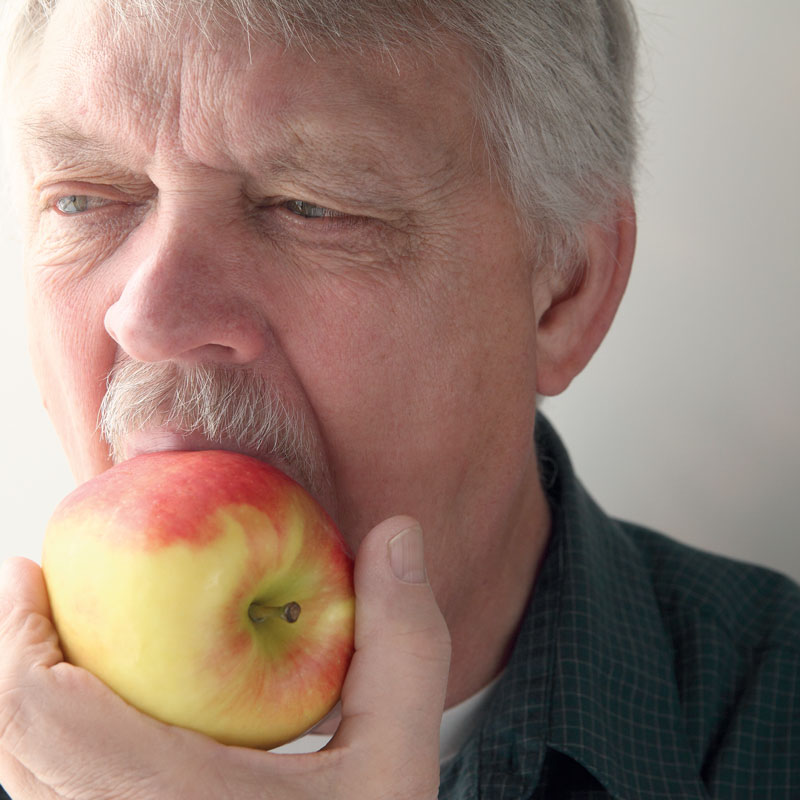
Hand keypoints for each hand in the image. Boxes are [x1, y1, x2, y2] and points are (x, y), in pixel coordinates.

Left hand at [0, 516, 450, 799]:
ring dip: (19, 702)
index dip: (11, 635)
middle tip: (37, 590)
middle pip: (5, 745)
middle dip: (6, 657)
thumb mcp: (395, 765)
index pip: (33, 716)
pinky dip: (42, 744)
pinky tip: (90, 710)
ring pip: (17, 780)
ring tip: (51, 639)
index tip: (33, 569)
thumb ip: (400, 647)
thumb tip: (396, 532)